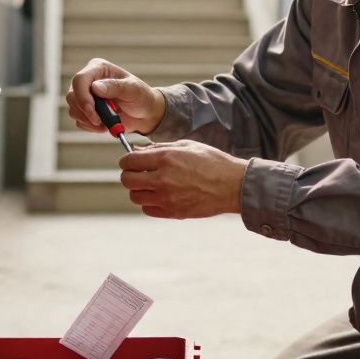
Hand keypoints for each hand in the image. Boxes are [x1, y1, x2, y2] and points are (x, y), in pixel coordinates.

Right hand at [66, 58, 166, 134]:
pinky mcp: (85, 110)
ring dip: (89, 121)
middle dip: (86, 112)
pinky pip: (79, 121)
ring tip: (108, 123)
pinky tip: (105, 125)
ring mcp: (85, 96)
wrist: (144, 113)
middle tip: (101, 122)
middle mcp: (88, 81)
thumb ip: (116, 87)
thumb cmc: (141, 97)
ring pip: (74, 110)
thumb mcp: (133, 90)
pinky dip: (91, 127)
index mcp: (98, 69)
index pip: (80, 79)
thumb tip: (95, 87)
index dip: (82, 97)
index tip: (93, 112)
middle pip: (72, 96)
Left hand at [118, 141, 247, 218]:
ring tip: (151, 185)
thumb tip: (137, 150)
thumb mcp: (186, 146)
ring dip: (139, 190)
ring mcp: (167, 198)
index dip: (127, 161)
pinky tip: (160, 196)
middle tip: (138, 173)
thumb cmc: (212, 162)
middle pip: (127, 180)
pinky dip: (149, 203)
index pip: (129, 161)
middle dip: (129, 175)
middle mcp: (163, 178)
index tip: (131, 162)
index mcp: (166, 158)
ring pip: (135, 196)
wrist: (232, 185)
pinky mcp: (172, 212)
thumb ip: (159, 148)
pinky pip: (147, 209)